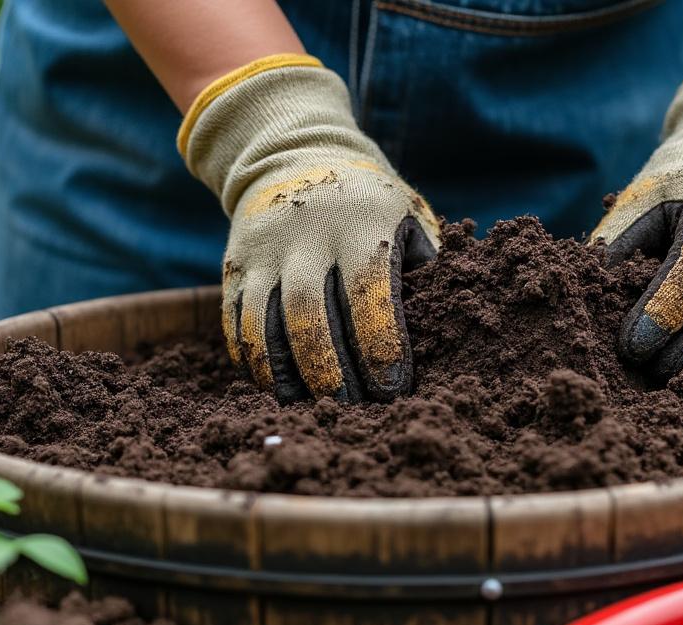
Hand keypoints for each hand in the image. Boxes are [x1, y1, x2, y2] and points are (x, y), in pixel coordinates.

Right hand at [180, 55, 437, 402]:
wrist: (294, 154)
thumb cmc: (369, 203)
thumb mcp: (407, 216)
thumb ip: (425, 267)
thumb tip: (448, 332)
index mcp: (360, 225)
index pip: (368, 294)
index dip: (380, 348)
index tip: (394, 389)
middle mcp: (305, 236)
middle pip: (309, 316)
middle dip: (332, 374)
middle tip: (354, 412)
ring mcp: (263, 252)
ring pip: (264, 326)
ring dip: (289, 377)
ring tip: (313, 412)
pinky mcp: (234, 268)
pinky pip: (237, 325)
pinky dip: (257, 364)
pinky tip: (282, 389)